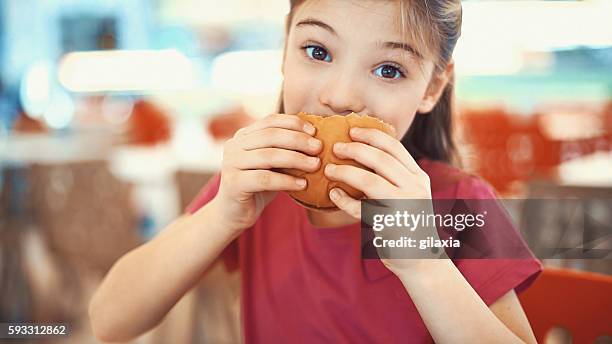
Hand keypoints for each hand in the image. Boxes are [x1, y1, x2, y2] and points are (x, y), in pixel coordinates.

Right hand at [214, 114, 322, 233]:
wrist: (234, 214)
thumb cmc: (258, 187)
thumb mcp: (272, 164)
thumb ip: (284, 150)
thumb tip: (316, 139)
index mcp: (243, 136)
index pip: (270, 121)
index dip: (293, 123)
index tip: (315, 131)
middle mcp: (234, 146)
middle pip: (270, 136)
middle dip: (298, 140)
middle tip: (318, 148)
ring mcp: (231, 164)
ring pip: (268, 156)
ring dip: (296, 159)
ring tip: (315, 165)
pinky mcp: (233, 183)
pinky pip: (264, 179)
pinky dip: (286, 180)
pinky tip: (303, 184)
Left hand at [323, 127, 442, 273]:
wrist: (422, 260)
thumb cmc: (407, 223)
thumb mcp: (408, 194)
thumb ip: (392, 176)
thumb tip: (361, 152)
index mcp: (418, 177)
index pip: (394, 147)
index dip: (371, 135)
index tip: (351, 130)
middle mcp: (415, 188)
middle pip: (381, 159)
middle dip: (355, 149)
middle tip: (335, 148)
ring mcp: (404, 207)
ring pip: (370, 181)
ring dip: (345, 172)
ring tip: (329, 170)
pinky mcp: (390, 226)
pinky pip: (361, 209)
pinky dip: (344, 201)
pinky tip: (333, 195)